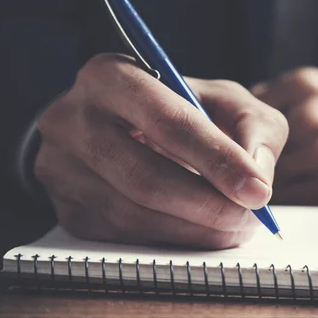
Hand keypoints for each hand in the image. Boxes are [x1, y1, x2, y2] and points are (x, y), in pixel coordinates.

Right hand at [35, 53, 287, 247]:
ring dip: (194, 231)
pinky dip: (171, 240)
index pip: (168, 122)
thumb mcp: (226, 102)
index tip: (258, 193)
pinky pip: (123, 237)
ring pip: (133, 215)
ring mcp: (60, 168)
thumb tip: (257, 181)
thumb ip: (255, 128)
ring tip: (233, 227)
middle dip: (207, 206)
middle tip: (248, 219)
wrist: (124, 128)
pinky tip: (199, 231)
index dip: (217, 161)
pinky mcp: (65, 208)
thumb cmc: (184, 111)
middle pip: (144, 177)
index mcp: (113, 77)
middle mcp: (73, 119)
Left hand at [253, 67, 317, 208]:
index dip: (247, 130)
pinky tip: (297, 190)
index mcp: (305, 84)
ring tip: (280, 179)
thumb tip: (239, 118)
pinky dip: (287, 196)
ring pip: (270, 173)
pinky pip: (291, 196)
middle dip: (255, 157)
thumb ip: (283, 99)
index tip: (249, 141)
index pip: (250, 110)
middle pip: (256, 144)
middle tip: (259, 165)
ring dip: (269, 180)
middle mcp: (312, 115)